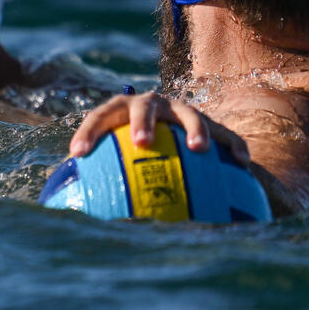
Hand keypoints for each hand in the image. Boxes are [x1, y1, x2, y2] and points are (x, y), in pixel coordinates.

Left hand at [67, 91, 251, 166]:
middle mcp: (152, 105)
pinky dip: (233, 147)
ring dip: (195, 129)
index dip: (87, 132)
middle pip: (145, 108)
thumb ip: (96, 175)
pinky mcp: (209, 121)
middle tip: (141, 143)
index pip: (101, 116)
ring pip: (190, 114)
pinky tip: (242, 165)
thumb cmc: (136, 152)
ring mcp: (182, 110)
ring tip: (198, 149)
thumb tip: (65, 204)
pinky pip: (224, 134)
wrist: (177, 132)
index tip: (77, 153)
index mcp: (122, 109)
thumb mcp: (115, 161)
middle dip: (142, 122)